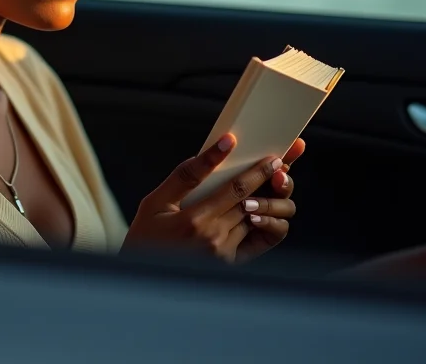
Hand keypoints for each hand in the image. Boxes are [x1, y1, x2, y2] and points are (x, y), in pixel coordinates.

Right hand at [122, 134, 294, 263]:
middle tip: (282, 165)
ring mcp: (224, 255)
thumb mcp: (155, 201)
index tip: (272, 158)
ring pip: (257, 221)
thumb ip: (185, 176)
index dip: (257, 172)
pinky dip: (265, 224)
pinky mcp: (230, 264)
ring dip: (269, 200)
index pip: (235, 190)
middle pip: (252, 204)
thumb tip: (212, 150)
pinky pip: (257, 241)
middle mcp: (214, 240)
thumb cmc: (146, 235)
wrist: (144, 276)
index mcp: (195, 221)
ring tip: (275, 184)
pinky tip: (265, 209)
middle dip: (269, 182)